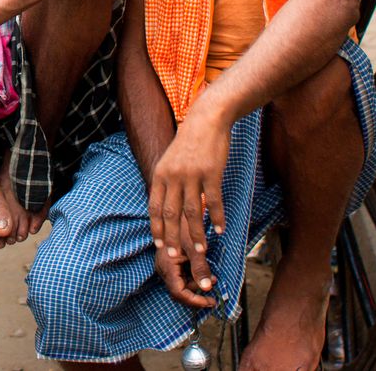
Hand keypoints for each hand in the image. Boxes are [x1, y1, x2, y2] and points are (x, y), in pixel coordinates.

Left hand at [147, 111, 229, 271]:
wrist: (206, 120)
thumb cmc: (189, 143)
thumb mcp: (171, 161)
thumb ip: (168, 183)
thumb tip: (166, 208)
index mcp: (161, 174)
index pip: (155, 207)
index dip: (157, 228)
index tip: (160, 245)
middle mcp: (173, 176)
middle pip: (171, 214)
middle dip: (173, 238)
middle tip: (177, 256)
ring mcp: (192, 174)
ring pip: (193, 212)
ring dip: (197, 234)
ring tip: (202, 250)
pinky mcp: (211, 173)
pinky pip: (214, 201)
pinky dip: (217, 217)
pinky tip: (220, 229)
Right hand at [153, 213, 217, 309]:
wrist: (175, 208)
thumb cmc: (183, 224)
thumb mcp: (195, 246)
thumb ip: (200, 267)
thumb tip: (207, 288)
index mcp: (166, 266)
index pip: (178, 293)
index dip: (195, 301)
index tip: (211, 301)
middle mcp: (163, 268)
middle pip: (179, 291)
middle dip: (197, 293)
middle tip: (214, 288)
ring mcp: (166, 265)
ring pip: (181, 284)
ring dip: (197, 284)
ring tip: (212, 276)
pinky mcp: (170, 262)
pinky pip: (182, 276)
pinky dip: (194, 276)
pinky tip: (204, 270)